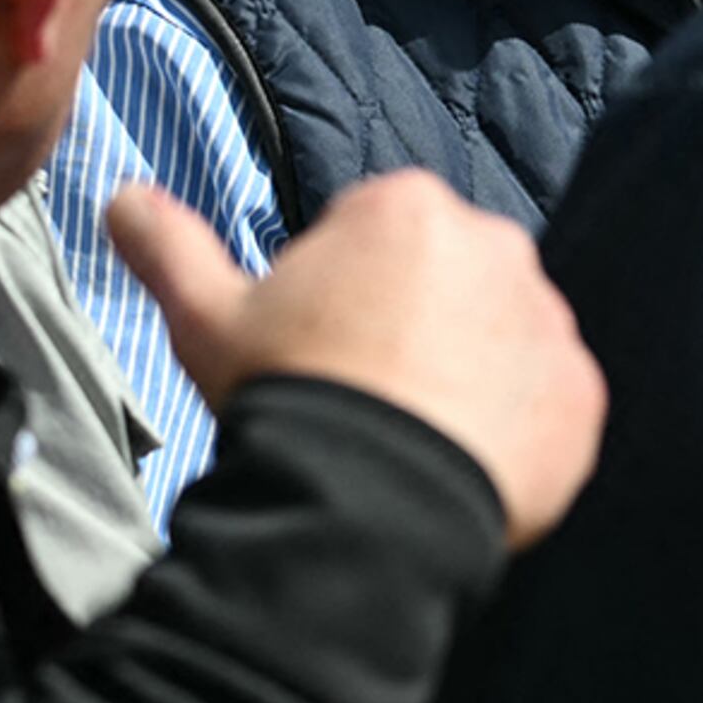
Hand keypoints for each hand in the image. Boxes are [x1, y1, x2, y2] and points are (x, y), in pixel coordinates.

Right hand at [105, 172, 605, 547]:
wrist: (364, 507)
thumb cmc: (285, 398)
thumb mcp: (206, 318)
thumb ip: (168, 246)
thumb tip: (121, 195)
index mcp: (408, 208)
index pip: (378, 239)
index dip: (341, 298)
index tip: (320, 351)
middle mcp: (497, 247)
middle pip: (451, 284)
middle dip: (416, 328)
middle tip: (366, 397)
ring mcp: (549, 323)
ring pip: (504, 342)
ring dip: (470, 378)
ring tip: (410, 440)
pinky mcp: (582, 397)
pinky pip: (550, 407)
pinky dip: (517, 435)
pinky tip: (459, 471)